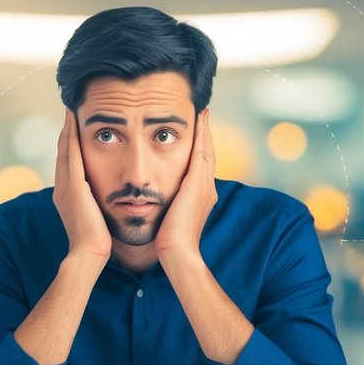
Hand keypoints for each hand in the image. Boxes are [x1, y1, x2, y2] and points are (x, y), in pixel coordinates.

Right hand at [53, 108, 111, 262]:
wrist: (91, 254)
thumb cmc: (100, 242)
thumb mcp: (98, 217)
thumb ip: (99, 204)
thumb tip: (113, 198)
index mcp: (68, 195)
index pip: (69, 162)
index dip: (71, 143)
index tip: (76, 126)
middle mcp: (62, 187)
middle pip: (63, 151)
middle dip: (66, 131)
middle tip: (70, 110)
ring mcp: (65, 185)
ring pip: (64, 149)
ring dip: (67, 128)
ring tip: (71, 109)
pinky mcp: (72, 186)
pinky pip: (70, 154)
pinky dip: (70, 136)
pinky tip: (74, 120)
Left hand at [155, 109, 216, 265]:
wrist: (178, 253)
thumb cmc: (169, 242)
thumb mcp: (170, 218)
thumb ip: (169, 205)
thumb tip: (155, 199)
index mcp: (201, 195)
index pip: (201, 164)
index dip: (201, 145)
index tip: (197, 129)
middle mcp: (207, 187)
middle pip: (208, 152)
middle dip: (206, 132)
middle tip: (204, 112)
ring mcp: (205, 185)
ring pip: (207, 149)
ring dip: (205, 129)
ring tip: (202, 111)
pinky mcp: (198, 184)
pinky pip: (201, 152)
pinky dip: (201, 135)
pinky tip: (198, 120)